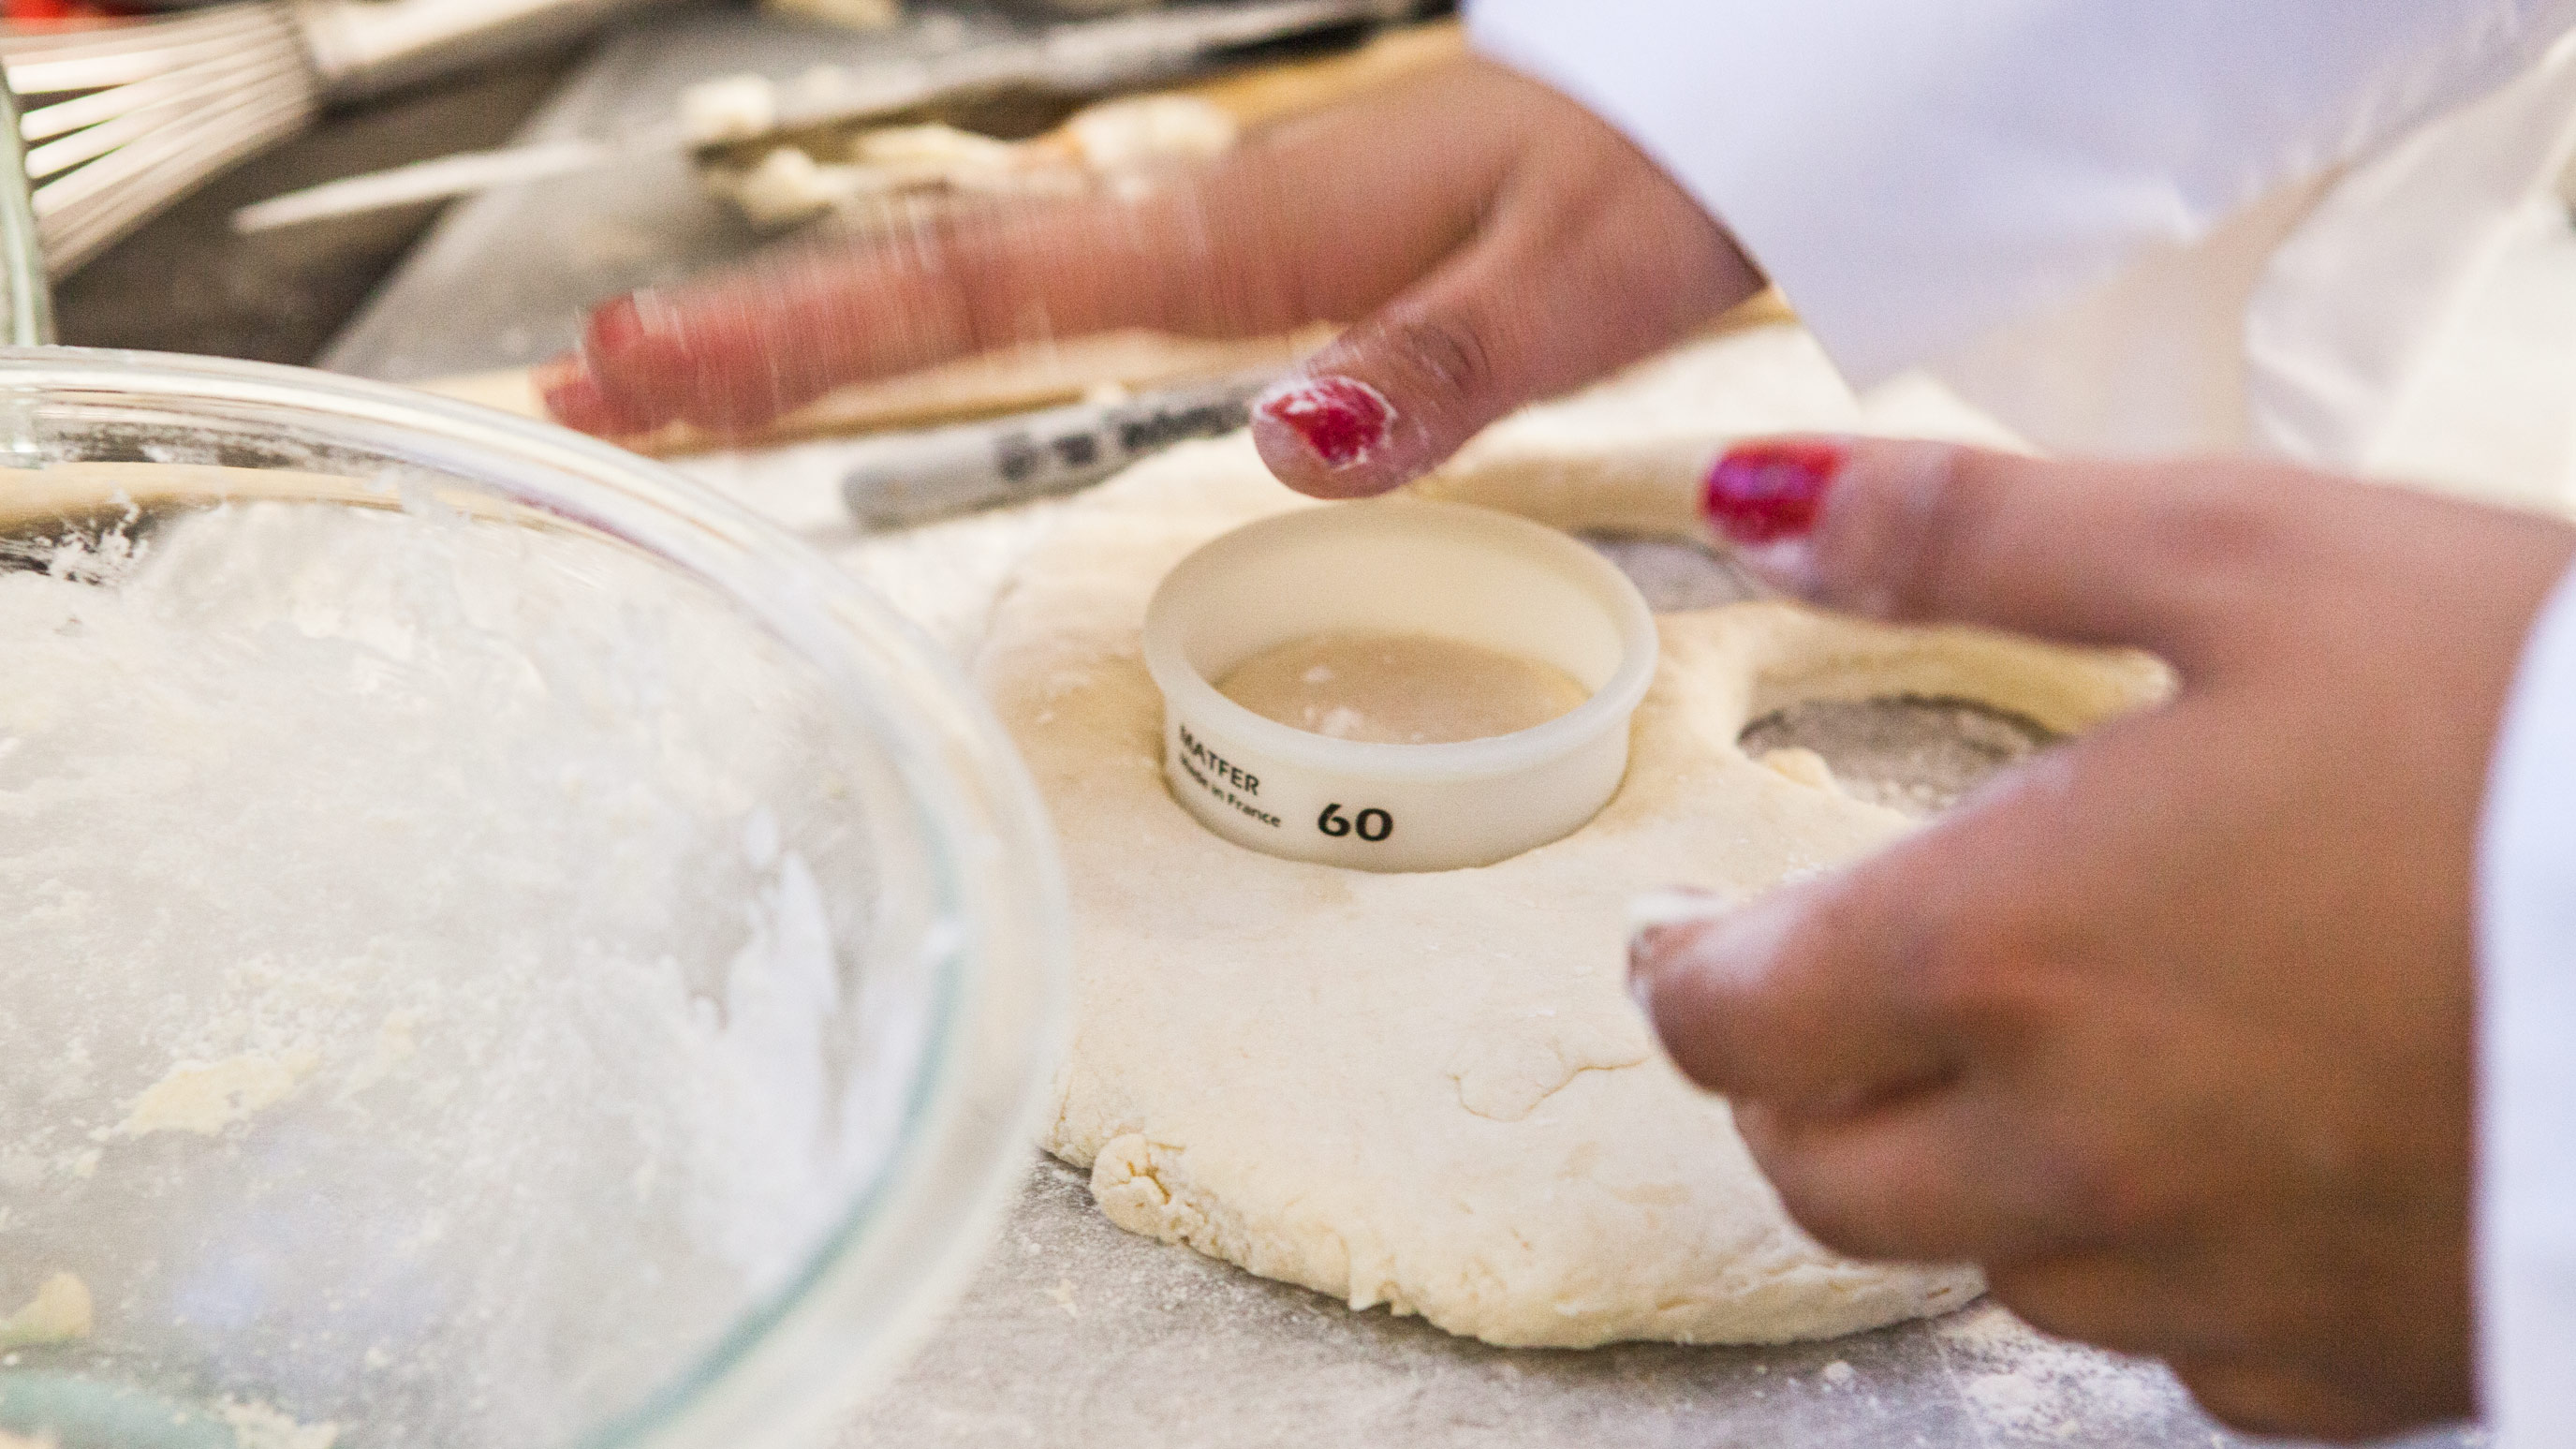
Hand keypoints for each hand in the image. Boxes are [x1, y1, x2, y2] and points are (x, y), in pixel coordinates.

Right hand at [537, 56, 1760, 497]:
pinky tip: (892, 353)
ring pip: (981, 277)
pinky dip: (945, 319)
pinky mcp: (1262, 252)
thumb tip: (1291, 442)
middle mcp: (1210, 229)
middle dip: (759, 335)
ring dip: (824, 328)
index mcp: (1251, 237)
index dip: (812, 336)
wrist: (1713, 102)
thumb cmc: (1657, 180)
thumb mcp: (1570, 287)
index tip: (657, 369)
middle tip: (593, 388)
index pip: (988, 288)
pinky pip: (1062, 283)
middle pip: (938, 281)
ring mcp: (1224, 236)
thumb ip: (1434, 368)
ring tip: (681, 378)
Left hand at [1636, 439, 2575, 1437]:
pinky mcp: (2352, 1363)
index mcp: (2002, 955)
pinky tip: (2227, 1151)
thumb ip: (1972, 534)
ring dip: (1973, 1167)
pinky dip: (2154, 1251)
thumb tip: (1761, 505)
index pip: (1726, 1022)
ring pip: (1992, 1261)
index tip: (1689, 939)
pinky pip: (2177, 1345)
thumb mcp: (2248, 554)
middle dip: (1801, 1085)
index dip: (1683, 974)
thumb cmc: (2535, 725)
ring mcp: (2216, 1282)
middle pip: (1822, 1176)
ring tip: (2050, 1050)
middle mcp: (2076, 1150)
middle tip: (1838, 999)